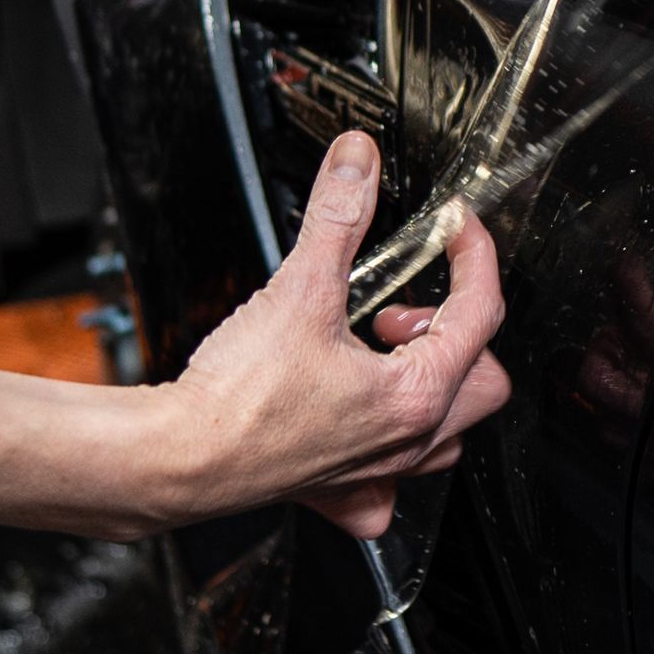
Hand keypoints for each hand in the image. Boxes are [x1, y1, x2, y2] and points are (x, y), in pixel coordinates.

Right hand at [160, 131, 510, 537]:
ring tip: (380, 349)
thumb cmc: (233, 401)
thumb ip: (337, 216)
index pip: (480, 311)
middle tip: (402, 305)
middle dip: (454, 328)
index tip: (457, 228)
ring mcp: (376, 472)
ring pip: (447, 429)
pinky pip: (390, 481)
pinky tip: (357, 414)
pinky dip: (388, 444)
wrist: (172, 461)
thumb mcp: (300, 289)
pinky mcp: (337, 490)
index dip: (473, 255)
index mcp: (415, 395)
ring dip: (431, 381)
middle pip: (481, 376)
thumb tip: (357, 163)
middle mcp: (407, 440)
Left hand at [578, 260, 653, 523]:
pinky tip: (641, 393)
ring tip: (626, 352)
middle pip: (605, 392)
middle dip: (600, 347)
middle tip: (618, 323)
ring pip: (605, 420)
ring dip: (608, 379)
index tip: (624, 267)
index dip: (637, 304)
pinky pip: (625, 447)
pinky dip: (618, 415)